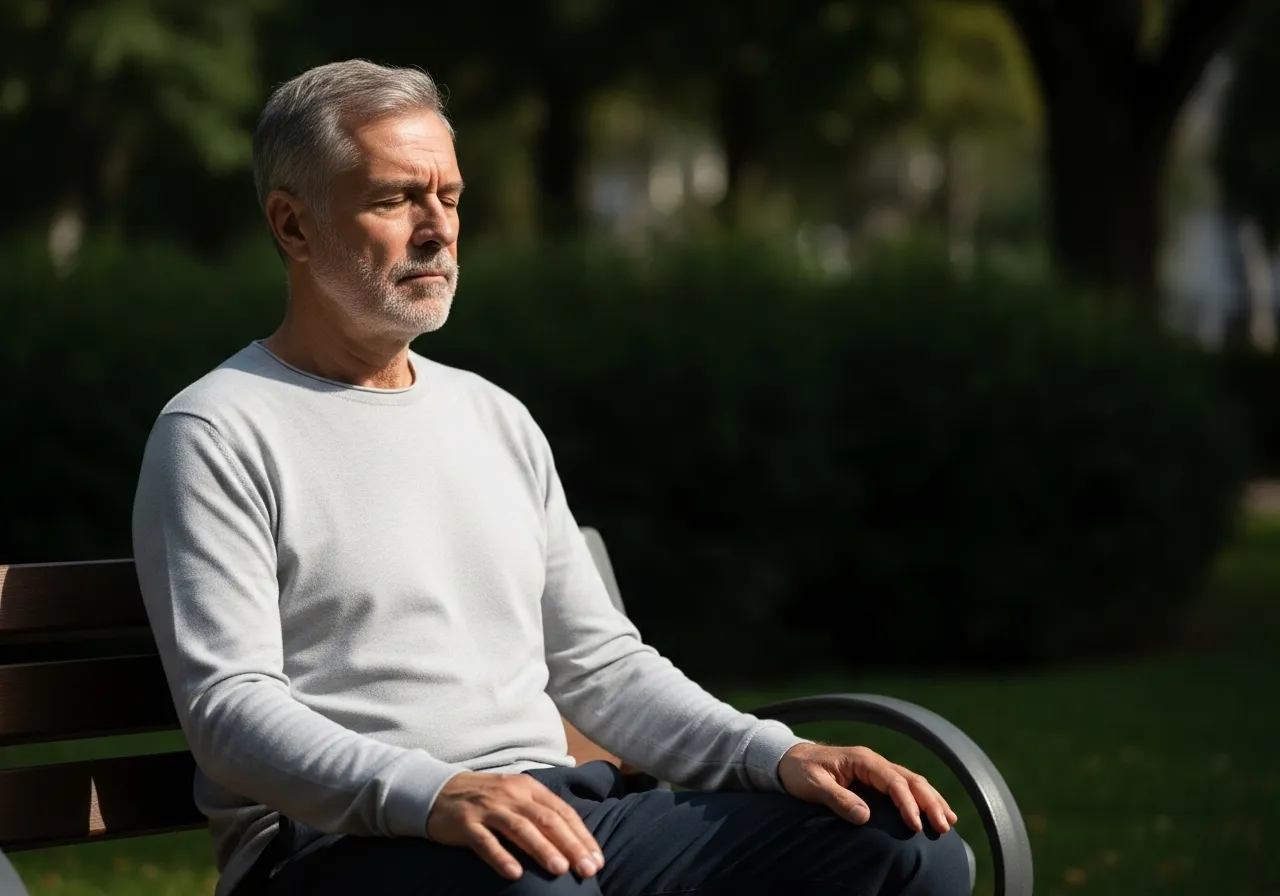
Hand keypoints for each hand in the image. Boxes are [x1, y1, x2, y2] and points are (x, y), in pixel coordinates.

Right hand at [427, 772, 605, 881]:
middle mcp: (511, 795)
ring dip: (542, 849)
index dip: (581, 836)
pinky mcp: (466, 823)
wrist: (438, 791)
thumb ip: (540, 812)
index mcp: (528, 788)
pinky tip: (514, 874)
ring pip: (520, 829)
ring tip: (560, 869)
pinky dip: (501, 857)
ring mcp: (488, 808)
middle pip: (546, 820)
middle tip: (587, 869)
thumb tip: (574, 842)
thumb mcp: (516, 797)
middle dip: (570, 845)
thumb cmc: (486, 799)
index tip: (596, 859)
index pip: (562, 811)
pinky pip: (485, 842)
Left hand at [778, 743, 957, 833]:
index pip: (893, 781)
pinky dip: (922, 798)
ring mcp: (876, 768)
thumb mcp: (813, 785)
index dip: (907, 803)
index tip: (915, 826)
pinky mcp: (875, 778)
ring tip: (949, 820)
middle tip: (943, 826)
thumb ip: (837, 798)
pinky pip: (904, 786)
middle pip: (910, 780)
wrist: (789, 760)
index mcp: (862, 760)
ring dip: (932, 800)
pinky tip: (934, 810)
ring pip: (912, 782)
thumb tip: (864, 816)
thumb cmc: (799, 771)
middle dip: (929, 802)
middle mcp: (874, 761)